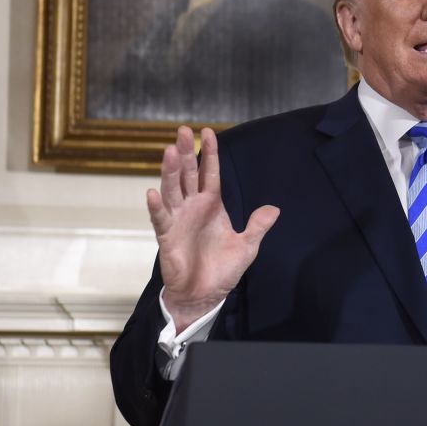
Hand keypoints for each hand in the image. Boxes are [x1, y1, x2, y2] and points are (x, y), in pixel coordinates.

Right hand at [146, 126, 279, 331]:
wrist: (205, 295)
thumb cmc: (222, 270)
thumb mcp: (247, 246)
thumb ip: (258, 226)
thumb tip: (274, 208)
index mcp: (212, 205)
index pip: (210, 173)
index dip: (210, 153)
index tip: (208, 132)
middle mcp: (193, 207)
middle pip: (188, 174)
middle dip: (186, 152)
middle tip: (182, 130)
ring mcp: (178, 220)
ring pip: (173, 190)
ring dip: (171, 171)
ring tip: (170, 152)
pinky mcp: (167, 237)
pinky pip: (160, 219)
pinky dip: (156, 206)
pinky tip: (152, 192)